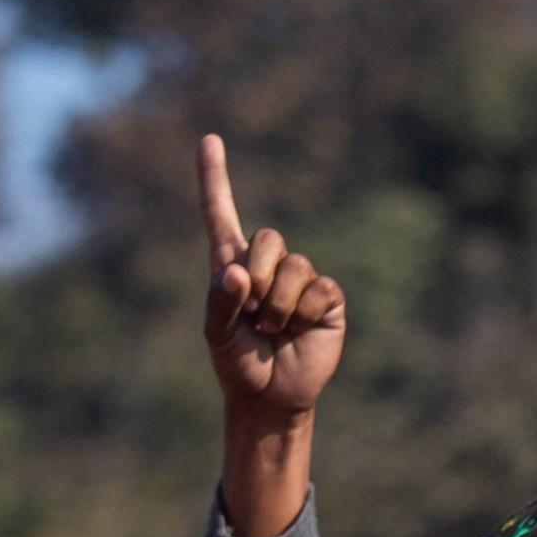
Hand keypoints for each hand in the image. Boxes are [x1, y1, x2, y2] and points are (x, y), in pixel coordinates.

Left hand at [201, 135, 348, 425]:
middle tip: (254, 313)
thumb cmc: (237, 362)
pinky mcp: (327, 299)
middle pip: (268, 239)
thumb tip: (239, 272)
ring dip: (279, 305)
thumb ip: (221, 300)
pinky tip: (299, 331)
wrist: (271, 396)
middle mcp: (268, 266)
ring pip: (295, 267)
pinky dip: (304, 313)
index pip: (221, 214)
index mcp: (232, 266)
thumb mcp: (216, 333)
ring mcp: (300, 281)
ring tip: (273, 330)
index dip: (215, 178)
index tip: (209, 139)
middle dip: (259, 275)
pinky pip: (319, 289)